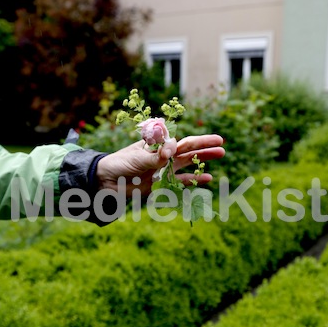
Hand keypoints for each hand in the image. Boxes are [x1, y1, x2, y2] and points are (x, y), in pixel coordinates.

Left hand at [96, 134, 224, 195]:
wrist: (105, 182)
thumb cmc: (118, 164)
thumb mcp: (136, 158)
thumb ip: (155, 157)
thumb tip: (171, 152)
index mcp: (157, 145)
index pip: (178, 141)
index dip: (189, 142)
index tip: (184, 149)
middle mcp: (163, 157)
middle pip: (188, 150)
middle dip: (205, 147)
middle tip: (222, 143)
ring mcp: (164, 171)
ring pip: (188, 164)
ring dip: (203, 161)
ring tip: (221, 155)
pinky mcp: (161, 185)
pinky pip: (181, 182)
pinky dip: (194, 181)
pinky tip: (208, 178)